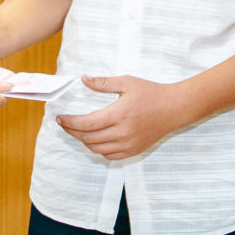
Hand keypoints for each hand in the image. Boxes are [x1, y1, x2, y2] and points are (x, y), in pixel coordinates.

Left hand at [56, 75, 187, 159]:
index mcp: (119, 114)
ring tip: (79, 130)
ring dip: (84, 141)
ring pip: (97, 149)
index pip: (86, 124)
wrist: (174, 108)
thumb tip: (83, 79)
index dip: (69, 123)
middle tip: (65, 124)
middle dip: (72, 131)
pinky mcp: (133, 150)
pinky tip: (96, 139)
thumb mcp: (127, 82)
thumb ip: (103, 83)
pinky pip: (109, 155)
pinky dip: (98, 149)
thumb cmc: (151, 93)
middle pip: (88, 138)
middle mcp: (122, 132)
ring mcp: (128, 144)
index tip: (60, 118)